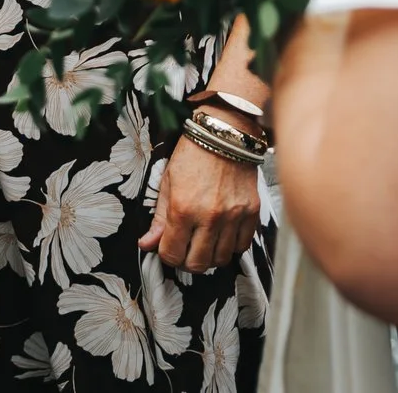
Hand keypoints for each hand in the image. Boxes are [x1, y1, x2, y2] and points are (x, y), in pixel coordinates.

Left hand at [139, 130, 261, 272]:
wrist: (224, 132)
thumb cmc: (193, 154)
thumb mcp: (167, 182)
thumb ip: (158, 218)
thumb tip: (146, 244)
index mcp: (183, 208)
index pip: (172, 254)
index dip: (167, 255)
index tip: (168, 247)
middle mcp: (209, 216)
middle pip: (198, 264)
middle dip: (187, 261)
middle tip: (185, 249)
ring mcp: (233, 216)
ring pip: (221, 259)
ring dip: (210, 256)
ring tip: (204, 242)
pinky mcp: (251, 212)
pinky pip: (242, 245)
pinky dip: (231, 246)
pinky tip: (223, 235)